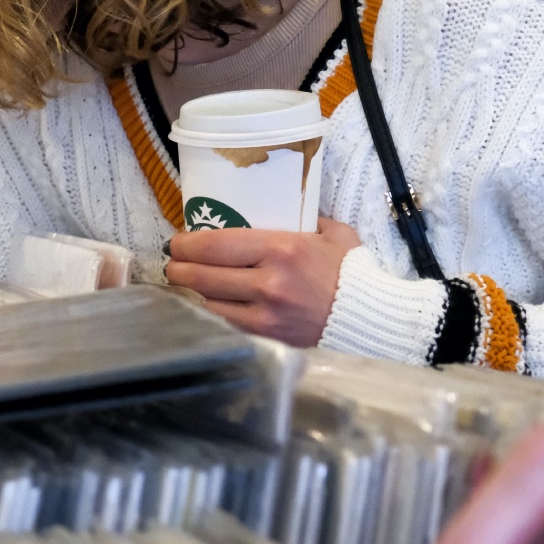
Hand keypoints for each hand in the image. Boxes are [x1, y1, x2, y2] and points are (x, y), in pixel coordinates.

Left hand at [164, 217, 360, 345]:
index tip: (177, 240)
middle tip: (172, 262)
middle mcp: (269, 281)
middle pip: (202, 274)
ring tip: (184, 281)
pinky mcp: (265, 336)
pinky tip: (206, 302)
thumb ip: (302, 219)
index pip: (216, 244)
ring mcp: (265, 313)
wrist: (372, 317)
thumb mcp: (332, 233)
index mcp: (282, 249)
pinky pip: (224, 322)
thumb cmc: (352, 271)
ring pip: (208, 300)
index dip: (187, 243)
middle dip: (178, 267)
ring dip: (190, 290)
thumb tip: (275, 206)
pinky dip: (211, 310)